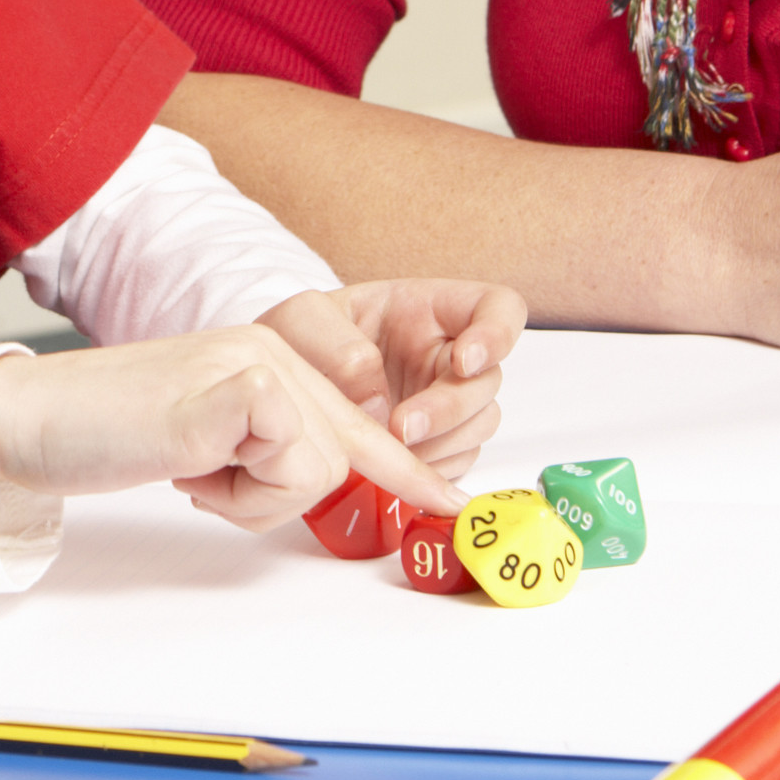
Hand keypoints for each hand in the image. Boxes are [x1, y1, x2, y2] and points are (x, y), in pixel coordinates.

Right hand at [0, 323, 465, 529]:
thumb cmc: (111, 433)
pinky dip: (234, 490)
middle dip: (275, 497)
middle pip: (342, 457)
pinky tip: (184, 459)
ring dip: (251, 497)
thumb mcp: (209, 441)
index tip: (454, 502)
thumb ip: (267, 450)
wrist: (36, 421)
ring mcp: (256, 364)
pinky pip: (285, 468)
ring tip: (188, 464)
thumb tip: (325, 484)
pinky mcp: (236, 390)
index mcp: (271, 355)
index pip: (357, 420)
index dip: (408, 470)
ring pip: (319, 470)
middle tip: (201, 477)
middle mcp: (273, 349)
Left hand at [257, 282, 523, 481]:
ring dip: (440, 444)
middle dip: (449, 408)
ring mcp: (448, 402)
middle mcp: (450, 356)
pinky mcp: (438, 444)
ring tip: (386, 449)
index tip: (463, 361)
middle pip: (488, 381)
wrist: (280, 383)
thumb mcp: (304, 321)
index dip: (497, 335)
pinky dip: (430, 471)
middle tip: (401, 426)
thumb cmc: (300, 337)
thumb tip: (378, 405)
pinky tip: (391, 467)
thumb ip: (339, 348)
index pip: (499, 308)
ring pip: (479, 425)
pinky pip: (457, 461)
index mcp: (433, 309)